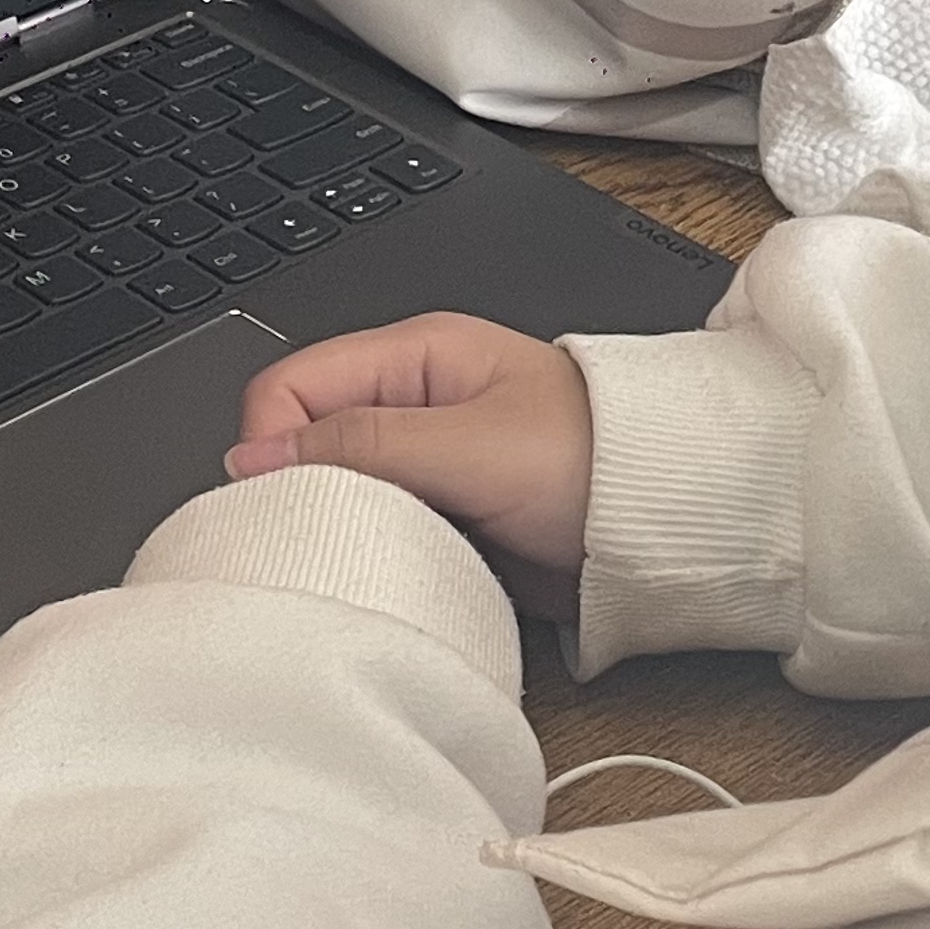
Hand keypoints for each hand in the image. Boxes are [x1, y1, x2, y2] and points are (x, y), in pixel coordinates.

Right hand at [229, 313, 592, 615]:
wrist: (673, 519)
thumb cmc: (599, 461)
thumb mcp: (472, 445)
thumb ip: (365, 445)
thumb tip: (256, 454)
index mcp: (414, 357)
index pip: (290, 384)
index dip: (273, 442)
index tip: (286, 500)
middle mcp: (411, 404)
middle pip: (304, 443)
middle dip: (302, 490)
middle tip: (329, 536)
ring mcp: (427, 462)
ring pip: (336, 494)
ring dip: (342, 527)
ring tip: (372, 554)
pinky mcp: (444, 516)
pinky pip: (378, 533)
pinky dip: (376, 553)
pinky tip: (395, 572)